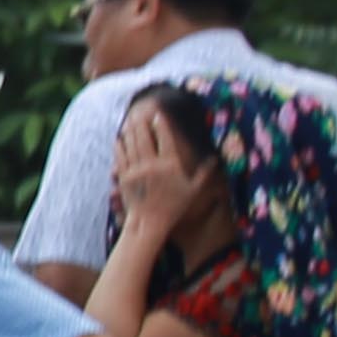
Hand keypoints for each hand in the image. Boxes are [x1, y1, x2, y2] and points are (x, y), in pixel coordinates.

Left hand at [114, 106, 210, 237]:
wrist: (149, 222)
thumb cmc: (174, 207)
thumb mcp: (193, 190)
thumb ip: (204, 173)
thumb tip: (216, 159)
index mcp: (170, 166)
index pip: (166, 139)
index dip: (161, 125)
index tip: (158, 114)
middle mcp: (152, 165)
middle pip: (144, 138)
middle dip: (142, 123)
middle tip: (141, 113)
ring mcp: (136, 170)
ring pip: (131, 145)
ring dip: (130, 132)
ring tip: (129, 121)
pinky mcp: (124, 177)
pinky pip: (121, 156)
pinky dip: (120, 146)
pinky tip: (119, 139)